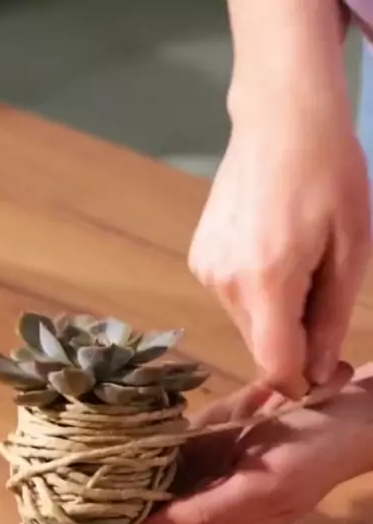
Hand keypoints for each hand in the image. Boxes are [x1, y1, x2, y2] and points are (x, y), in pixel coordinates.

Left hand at [30, 363, 372, 523]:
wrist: (335, 416)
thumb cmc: (307, 457)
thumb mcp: (262, 488)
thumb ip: (206, 513)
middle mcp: (191, 514)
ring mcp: (188, 480)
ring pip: (130, 503)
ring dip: (89, 508)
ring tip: (40, 504)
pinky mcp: (189, 447)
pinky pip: (143, 461)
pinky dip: (111, 464)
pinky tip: (79, 457)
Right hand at [189, 77, 369, 398]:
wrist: (281, 116)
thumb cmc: (331, 174)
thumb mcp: (351, 249)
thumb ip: (330, 319)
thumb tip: (315, 373)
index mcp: (266, 281)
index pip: (276, 366)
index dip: (304, 379)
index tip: (328, 364)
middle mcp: (224, 283)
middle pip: (261, 347)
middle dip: (294, 341)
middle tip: (323, 295)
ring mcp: (205, 270)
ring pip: (247, 324)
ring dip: (275, 315)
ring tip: (299, 262)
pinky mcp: (199, 258)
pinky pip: (233, 298)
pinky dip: (257, 293)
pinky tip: (272, 250)